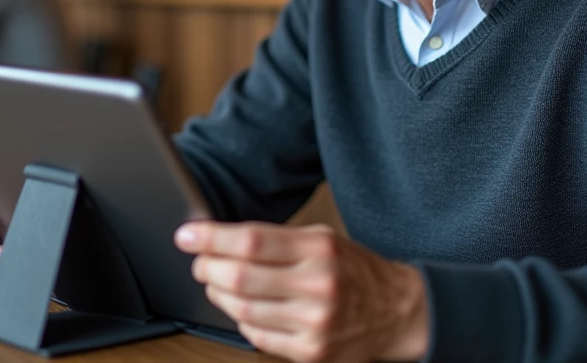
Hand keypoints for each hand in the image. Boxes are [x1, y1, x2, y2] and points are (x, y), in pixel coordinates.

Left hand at [175, 222, 428, 362]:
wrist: (399, 312)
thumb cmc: (355, 271)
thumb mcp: (323, 240)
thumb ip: (276, 239)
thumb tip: (220, 238)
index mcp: (319, 250)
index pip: (251, 240)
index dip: (211, 238)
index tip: (187, 236)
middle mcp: (317, 286)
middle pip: (239, 277)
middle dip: (207, 268)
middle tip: (200, 262)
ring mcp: (313, 324)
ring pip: (242, 310)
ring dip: (219, 295)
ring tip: (218, 284)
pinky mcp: (310, 353)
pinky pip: (257, 336)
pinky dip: (241, 320)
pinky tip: (244, 308)